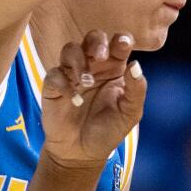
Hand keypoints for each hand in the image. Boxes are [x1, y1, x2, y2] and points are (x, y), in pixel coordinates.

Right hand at [39, 30, 143, 170]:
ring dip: (79, 61)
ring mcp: (72, 73)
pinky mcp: (54, 85)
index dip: (120, 40)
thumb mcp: (129, 113)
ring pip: (70, 48)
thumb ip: (136, 89)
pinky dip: (64, 83)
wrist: (82, 153)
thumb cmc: (108, 130)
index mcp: (115, 68)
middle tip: (101, 56)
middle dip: (97, 42)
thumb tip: (136, 64)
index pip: (118, 44)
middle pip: (93, 38)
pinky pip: (54, 73)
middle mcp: (94, 66)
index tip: (122, 45)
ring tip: (86, 82)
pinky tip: (74, 100)